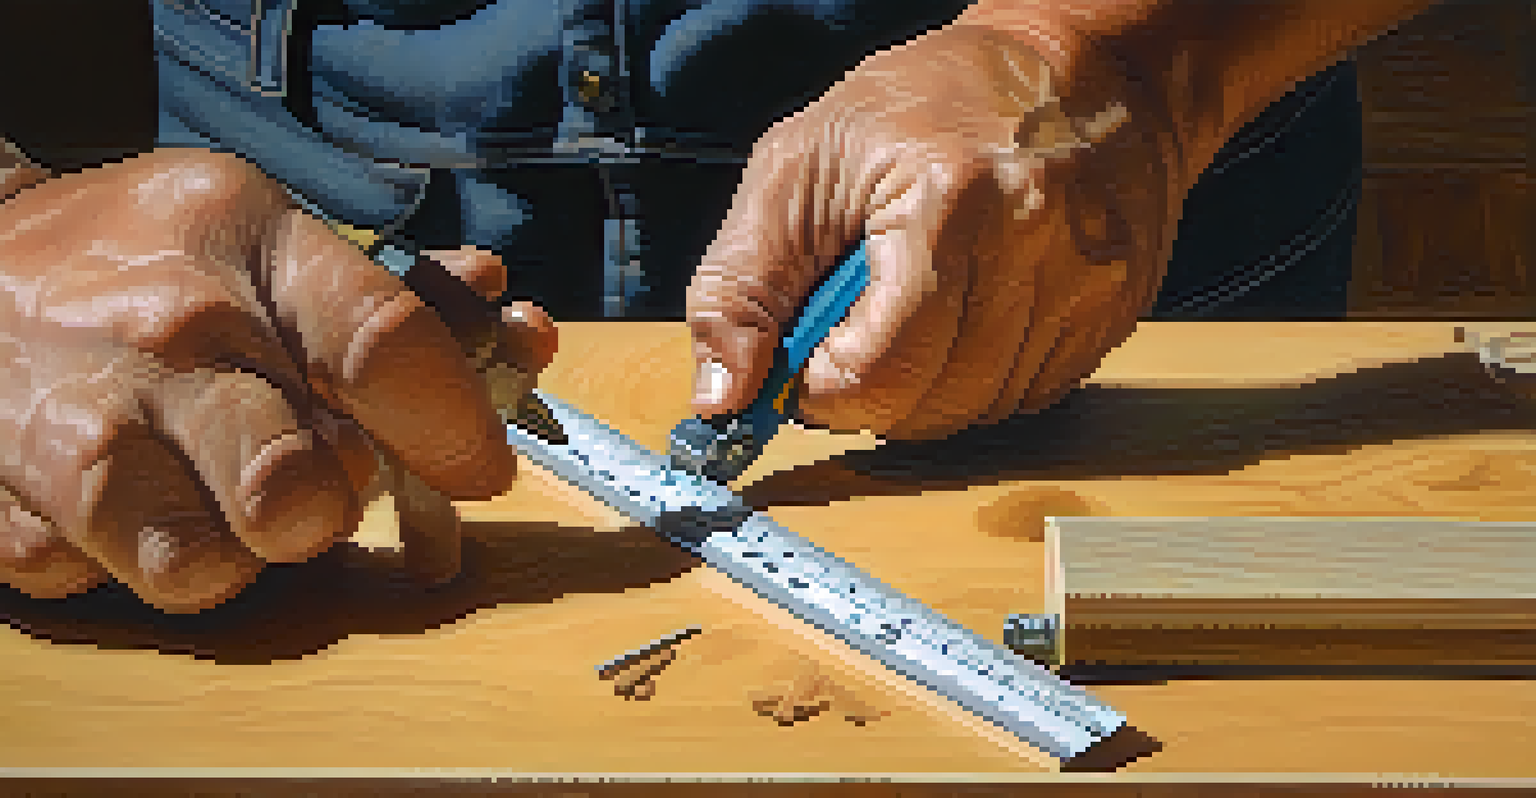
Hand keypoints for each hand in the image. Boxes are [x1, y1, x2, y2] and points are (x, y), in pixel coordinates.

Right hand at [0, 148, 556, 611]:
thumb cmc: (146, 253)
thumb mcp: (268, 232)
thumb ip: (397, 295)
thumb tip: (521, 333)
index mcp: (246, 245)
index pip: (385, 345)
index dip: (455, 424)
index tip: (479, 467)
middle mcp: (163, 334)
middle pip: (295, 484)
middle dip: (330, 506)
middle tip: (315, 483)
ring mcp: (74, 422)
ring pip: (204, 565)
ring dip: (234, 555)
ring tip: (220, 505)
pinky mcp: (4, 504)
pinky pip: (103, 584)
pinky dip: (129, 563)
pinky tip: (129, 505)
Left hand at [687, 23, 1182, 440]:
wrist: (1077, 70)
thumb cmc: (923, 106)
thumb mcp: (796, 166)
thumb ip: (739, 287)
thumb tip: (720, 400)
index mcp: (947, 202)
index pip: (876, 372)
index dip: (822, 385)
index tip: (806, 358)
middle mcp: (1034, 248)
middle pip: (928, 404)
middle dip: (870, 390)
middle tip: (854, 330)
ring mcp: (1087, 286)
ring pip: (976, 413)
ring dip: (925, 389)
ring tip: (914, 312)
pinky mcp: (1114, 315)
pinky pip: (1025, 398)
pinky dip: (979, 377)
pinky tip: (969, 316)